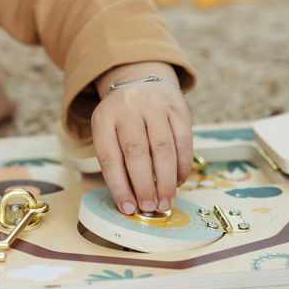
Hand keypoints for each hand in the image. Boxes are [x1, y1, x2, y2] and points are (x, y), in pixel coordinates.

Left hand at [91, 62, 192, 214]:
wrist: (141, 81)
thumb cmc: (122, 119)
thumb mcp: (108, 132)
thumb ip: (116, 162)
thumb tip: (131, 201)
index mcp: (104, 117)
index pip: (109, 156)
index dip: (119, 186)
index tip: (128, 207)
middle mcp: (128, 108)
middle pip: (136, 152)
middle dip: (144, 185)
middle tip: (149, 207)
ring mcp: (155, 106)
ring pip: (163, 148)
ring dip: (166, 180)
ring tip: (165, 201)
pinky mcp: (178, 108)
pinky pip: (184, 141)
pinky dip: (182, 166)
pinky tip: (178, 181)